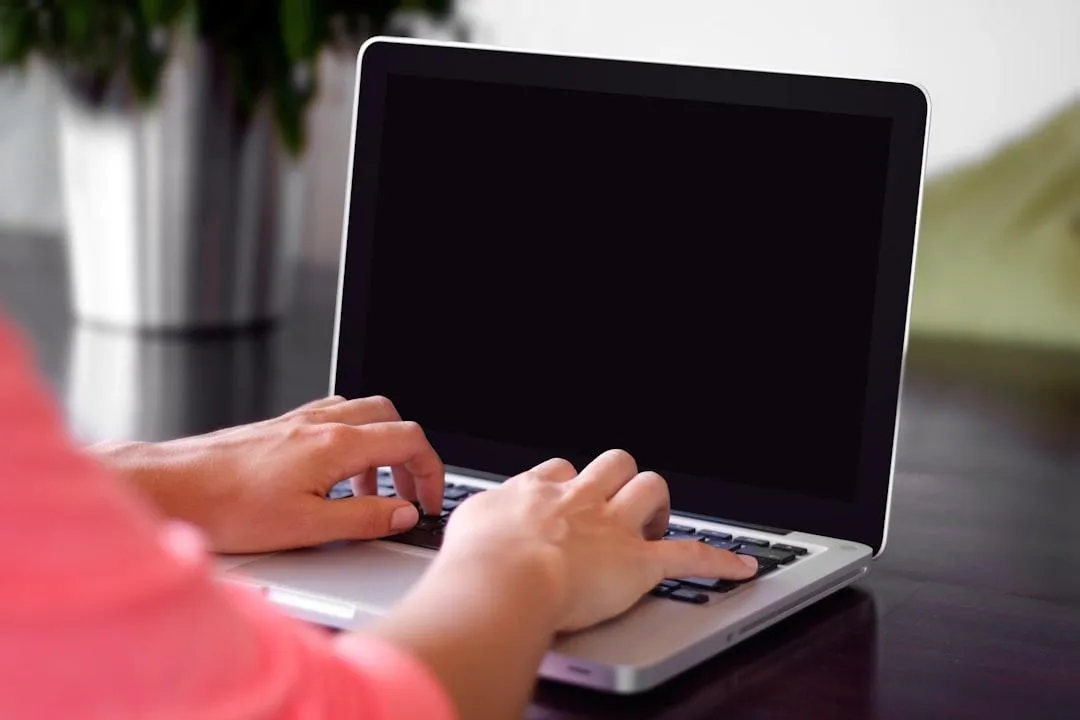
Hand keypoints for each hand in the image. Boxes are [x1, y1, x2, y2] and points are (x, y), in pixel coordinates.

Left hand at [93, 395, 444, 552]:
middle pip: (391, 418)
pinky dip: (350, 442)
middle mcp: (320, 423)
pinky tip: (334, 475)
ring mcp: (298, 421)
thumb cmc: (227, 508)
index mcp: (336, 445)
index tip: (429, 501)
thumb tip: (403, 514)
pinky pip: (332, 419)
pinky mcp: (279, 428)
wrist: (171, 489)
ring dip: (379, 449)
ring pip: (361, 415)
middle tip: (408, 493)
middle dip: (409, 455)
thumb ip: (365, 518)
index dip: (431, 472)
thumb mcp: (308, 527)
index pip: (408, 441)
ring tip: (371, 492)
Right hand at [437, 449, 757, 632]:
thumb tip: (476, 527)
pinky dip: (720, 560)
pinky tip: (741, 565)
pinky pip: (690, 555)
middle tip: (616, 503)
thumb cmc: (476, 560)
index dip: (569, 484)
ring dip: (657, 504)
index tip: (568, 498)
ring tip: (657, 521)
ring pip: (649, 489)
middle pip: (611, 464)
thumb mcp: (465, 527)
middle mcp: (578, 499)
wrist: (502, 578)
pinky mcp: (639, 562)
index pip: (560, 470)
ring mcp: (612, 527)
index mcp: (537, 491)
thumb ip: (478, 521)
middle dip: (619, 479)